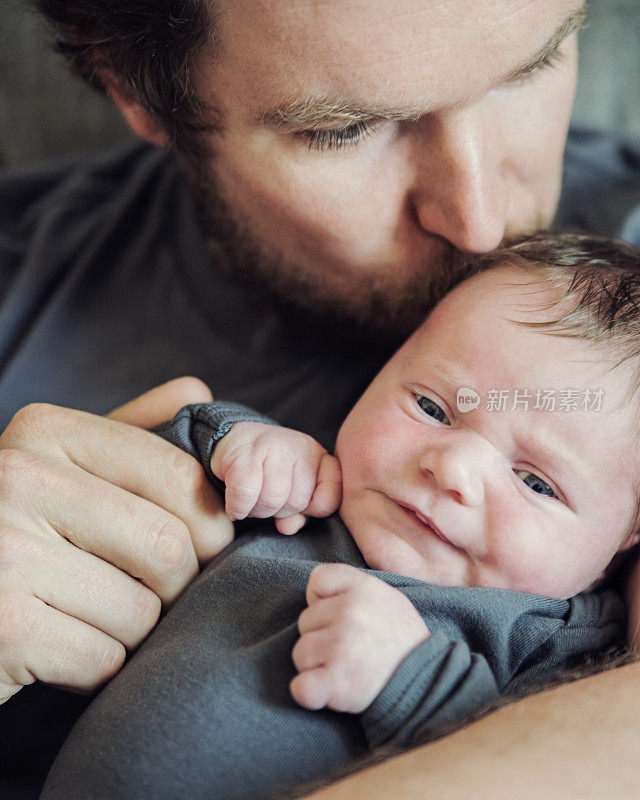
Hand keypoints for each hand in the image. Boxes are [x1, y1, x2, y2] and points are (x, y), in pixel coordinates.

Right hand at [0, 377, 232, 703]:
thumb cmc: (25, 530)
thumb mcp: (68, 465)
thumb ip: (133, 429)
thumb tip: (194, 390)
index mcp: (47, 432)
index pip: (178, 476)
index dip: (211, 525)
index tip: (206, 546)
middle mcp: (19, 479)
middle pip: (168, 546)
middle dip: (178, 585)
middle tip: (154, 592)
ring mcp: (4, 551)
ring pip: (141, 612)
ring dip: (136, 632)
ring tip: (98, 616)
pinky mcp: (1, 626)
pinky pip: (104, 660)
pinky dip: (100, 667)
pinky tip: (66, 647)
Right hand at [211, 422, 341, 534]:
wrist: (232, 443)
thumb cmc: (267, 474)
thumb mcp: (292, 492)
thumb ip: (300, 514)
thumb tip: (287, 527)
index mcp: (319, 458)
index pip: (330, 498)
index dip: (312, 511)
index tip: (297, 508)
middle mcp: (300, 448)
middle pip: (297, 502)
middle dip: (278, 511)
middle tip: (266, 500)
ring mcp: (273, 445)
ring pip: (272, 499)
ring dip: (256, 510)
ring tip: (251, 501)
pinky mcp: (245, 451)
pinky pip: (246, 492)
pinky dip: (238, 506)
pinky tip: (236, 505)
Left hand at [290, 564, 429, 712]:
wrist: (430, 678)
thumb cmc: (399, 636)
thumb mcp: (383, 595)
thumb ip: (349, 586)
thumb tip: (313, 596)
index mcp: (362, 587)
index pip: (317, 581)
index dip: (323, 600)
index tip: (342, 615)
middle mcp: (350, 613)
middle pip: (305, 621)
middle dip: (322, 635)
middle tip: (351, 647)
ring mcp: (342, 647)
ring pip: (300, 653)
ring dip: (317, 664)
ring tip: (348, 667)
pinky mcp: (337, 683)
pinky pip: (301, 687)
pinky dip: (307, 692)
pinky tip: (324, 691)